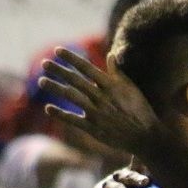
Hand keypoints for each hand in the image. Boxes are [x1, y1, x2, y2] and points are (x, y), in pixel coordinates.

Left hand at [40, 47, 160, 156]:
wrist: (146, 137)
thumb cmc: (140, 111)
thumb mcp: (132, 89)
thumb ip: (118, 73)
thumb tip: (110, 55)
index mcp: (111, 86)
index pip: (87, 68)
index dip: (71, 58)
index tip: (58, 50)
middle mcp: (101, 98)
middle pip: (76, 81)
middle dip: (59, 70)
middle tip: (45, 63)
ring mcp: (97, 113)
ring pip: (72, 97)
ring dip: (56, 88)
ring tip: (41, 81)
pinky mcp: (94, 129)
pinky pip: (74, 120)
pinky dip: (61, 114)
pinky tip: (48, 108)